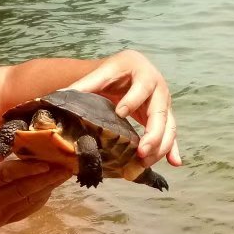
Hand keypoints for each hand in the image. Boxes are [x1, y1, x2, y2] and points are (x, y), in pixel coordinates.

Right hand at [0, 146, 71, 233]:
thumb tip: (18, 142)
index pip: (7, 176)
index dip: (29, 169)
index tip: (49, 161)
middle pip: (23, 190)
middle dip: (48, 177)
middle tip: (68, 164)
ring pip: (27, 201)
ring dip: (48, 187)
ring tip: (65, 173)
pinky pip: (24, 211)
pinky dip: (38, 198)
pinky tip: (50, 187)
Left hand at [67, 49, 182, 167]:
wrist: (131, 69)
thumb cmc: (117, 71)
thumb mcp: (102, 73)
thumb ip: (84, 85)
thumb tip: (59, 98)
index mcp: (144, 74)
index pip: (142, 88)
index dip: (133, 100)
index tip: (120, 113)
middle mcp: (159, 89)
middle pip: (160, 113)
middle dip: (152, 134)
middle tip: (140, 152)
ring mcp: (165, 105)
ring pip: (169, 127)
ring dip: (160, 147)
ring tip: (144, 162)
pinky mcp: (166, 118)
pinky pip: (171, 134)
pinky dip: (173, 149)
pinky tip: (174, 163)